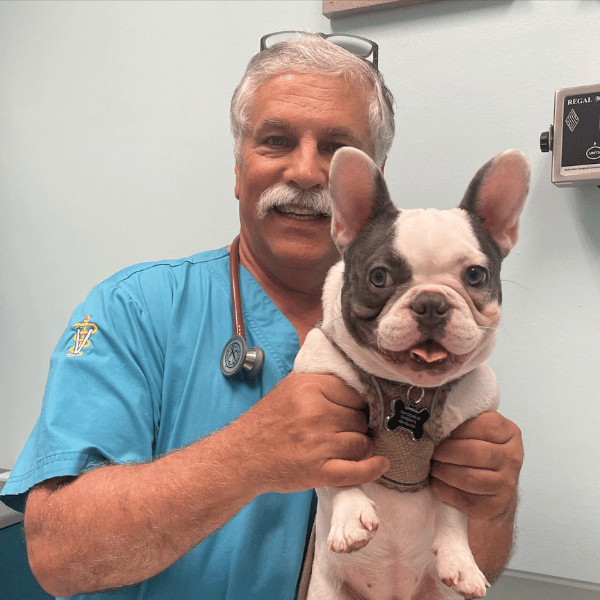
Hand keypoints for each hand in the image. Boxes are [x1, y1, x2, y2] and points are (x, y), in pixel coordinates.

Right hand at [237, 372, 389, 493]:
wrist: (243, 455)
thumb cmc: (267, 421)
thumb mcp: (289, 387)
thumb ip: (319, 379)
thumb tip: (353, 375)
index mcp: (309, 387)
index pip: (355, 392)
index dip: (355, 403)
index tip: (350, 409)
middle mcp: (316, 413)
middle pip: (360, 418)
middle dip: (355, 425)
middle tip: (341, 430)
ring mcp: (319, 443)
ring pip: (362, 442)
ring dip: (359, 446)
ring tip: (346, 446)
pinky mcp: (319, 471)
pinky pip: (357, 470)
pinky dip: (372, 468)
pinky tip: (381, 463)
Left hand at [430, 412, 522, 519]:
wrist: (494, 492)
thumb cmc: (480, 454)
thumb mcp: (479, 431)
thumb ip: (466, 422)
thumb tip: (435, 420)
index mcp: (509, 433)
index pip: (485, 426)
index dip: (458, 429)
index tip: (441, 432)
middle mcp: (512, 458)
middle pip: (474, 452)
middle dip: (446, 452)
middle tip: (433, 453)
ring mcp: (506, 484)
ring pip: (469, 477)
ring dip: (443, 471)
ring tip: (433, 467)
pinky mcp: (494, 506)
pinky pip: (463, 498)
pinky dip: (443, 489)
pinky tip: (437, 483)